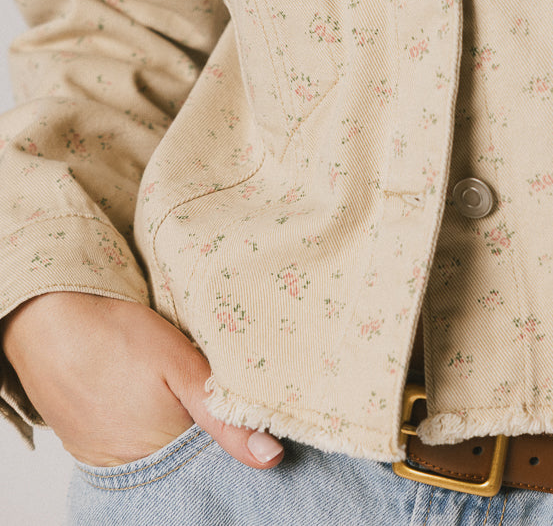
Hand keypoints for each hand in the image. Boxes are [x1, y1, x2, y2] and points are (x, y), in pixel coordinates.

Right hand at [1, 292, 283, 468]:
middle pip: (186, 459)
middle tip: (210, 393)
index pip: (214, 460)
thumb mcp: (180, 364)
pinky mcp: (89, 445)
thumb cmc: (115, 336)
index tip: (251, 414)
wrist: (47, 321)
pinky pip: (130, 446)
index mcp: (163, 450)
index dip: (234, 436)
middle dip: (205, 434)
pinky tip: (148, 398)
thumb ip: (223, 412)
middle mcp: (134, 466)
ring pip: (159, 452)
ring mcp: (108, 459)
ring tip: (175, 391)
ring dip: (175, 429)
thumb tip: (269, 456)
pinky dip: (146, 427)